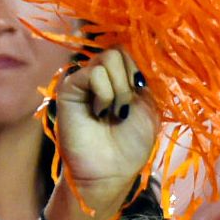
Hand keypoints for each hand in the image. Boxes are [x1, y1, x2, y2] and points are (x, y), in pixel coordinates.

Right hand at [51, 47, 157, 219]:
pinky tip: (100, 113)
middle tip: (126, 107)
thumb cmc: (132, 143)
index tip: (144, 92)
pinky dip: (105, 93)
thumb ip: (147, 79)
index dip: (142, 68)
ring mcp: (84, 80)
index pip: (134, 50)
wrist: (111, 171)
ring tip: (114, 112)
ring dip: (120, 88)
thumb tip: (150, 48)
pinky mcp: (68, 89)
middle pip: (120, 49)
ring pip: (109, 57)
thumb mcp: (150, 106)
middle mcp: (103, 75)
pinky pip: (93, 73)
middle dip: (131, 78)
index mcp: (123, 77)